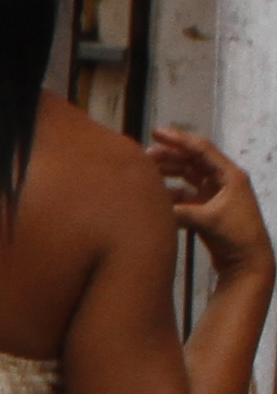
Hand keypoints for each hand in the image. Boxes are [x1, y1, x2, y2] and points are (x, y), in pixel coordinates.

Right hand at [153, 128, 270, 280]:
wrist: (248, 260)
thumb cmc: (236, 235)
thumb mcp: (207, 220)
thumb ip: (179, 211)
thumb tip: (151, 208)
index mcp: (230, 175)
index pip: (201, 150)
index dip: (178, 139)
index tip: (157, 132)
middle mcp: (224, 181)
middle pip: (193, 161)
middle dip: (170, 156)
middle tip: (146, 154)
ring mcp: (216, 195)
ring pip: (189, 177)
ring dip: (170, 173)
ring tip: (148, 172)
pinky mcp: (209, 209)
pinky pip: (186, 195)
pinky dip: (171, 194)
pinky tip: (156, 197)